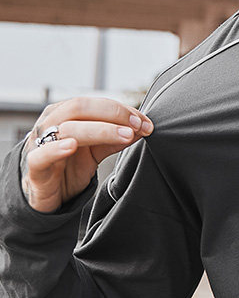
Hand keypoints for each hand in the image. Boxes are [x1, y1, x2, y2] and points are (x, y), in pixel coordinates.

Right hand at [20, 97, 153, 213]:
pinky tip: (72, 146)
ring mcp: (40, 143)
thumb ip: (115, 139)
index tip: (145, 122)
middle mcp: (51, 123)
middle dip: (114, 114)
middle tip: (138, 126)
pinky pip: (42, 155)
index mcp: (65, 113)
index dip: (122, 110)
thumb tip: (142, 128)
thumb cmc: (70, 165)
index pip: (94, 103)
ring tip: (125, 135)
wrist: (48, 194)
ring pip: (67, 128)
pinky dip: (56, 148)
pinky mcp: (34, 167)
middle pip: (80, 107)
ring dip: (100, 130)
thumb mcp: (96, 150)